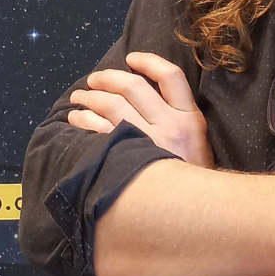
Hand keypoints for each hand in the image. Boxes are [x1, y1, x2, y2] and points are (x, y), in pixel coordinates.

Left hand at [68, 51, 213, 167]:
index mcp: (190, 119)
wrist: (196, 216)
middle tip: (93, 80)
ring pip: (112, 106)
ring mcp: (148, 144)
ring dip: (89, 97)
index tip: (131, 58)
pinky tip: (77, 120)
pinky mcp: (128, 161)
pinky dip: (85, 121)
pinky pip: (100, 132)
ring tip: (78, 98)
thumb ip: (177, 119)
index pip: (170, 76)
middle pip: (132, 87)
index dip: (148, 61)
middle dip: (107, 78)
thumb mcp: (197, 144)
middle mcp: (170, 126)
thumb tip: (142, 95)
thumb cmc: (192, 179)